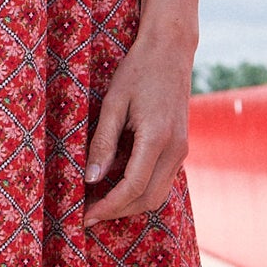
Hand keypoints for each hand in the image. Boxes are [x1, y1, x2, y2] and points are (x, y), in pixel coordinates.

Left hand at [84, 33, 191, 226]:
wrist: (171, 50)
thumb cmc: (138, 71)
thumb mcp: (113, 103)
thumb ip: (103, 143)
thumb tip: (90, 179)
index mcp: (157, 137)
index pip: (133, 187)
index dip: (108, 206)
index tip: (85, 215)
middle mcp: (176, 149)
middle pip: (147, 199)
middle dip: (117, 212)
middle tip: (87, 216)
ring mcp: (182, 150)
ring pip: (158, 194)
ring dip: (129, 205)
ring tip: (99, 205)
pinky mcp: (180, 148)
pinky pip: (162, 181)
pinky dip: (140, 191)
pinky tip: (116, 186)